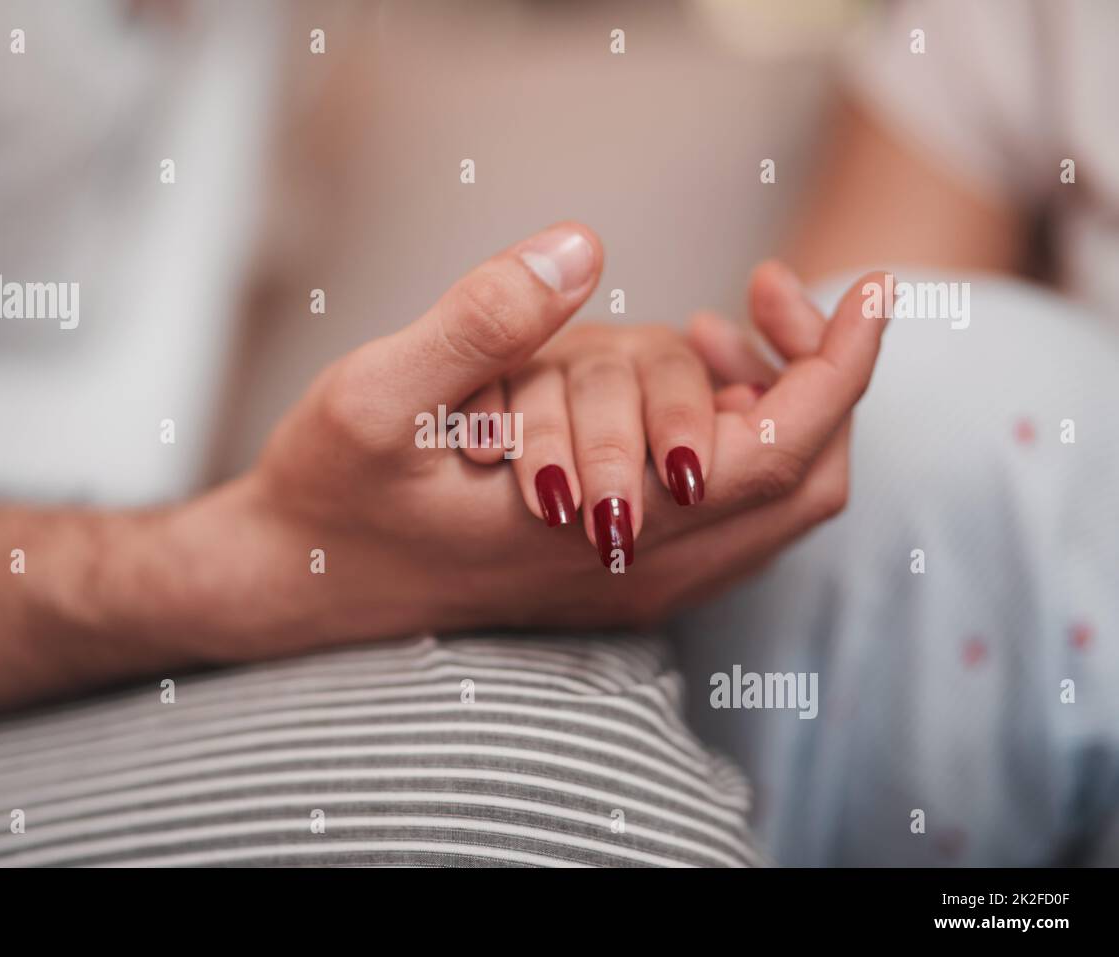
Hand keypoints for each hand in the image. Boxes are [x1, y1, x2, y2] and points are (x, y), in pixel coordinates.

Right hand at [114, 229, 886, 658]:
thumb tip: (579, 249)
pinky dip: (732, 442)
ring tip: (712, 333)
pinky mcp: (612, 580)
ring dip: (772, 409)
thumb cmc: (331, 495)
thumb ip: (482, 320)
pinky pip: (724, 515)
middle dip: (818, 380)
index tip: (867, 288)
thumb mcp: (376, 392)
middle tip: (761, 298)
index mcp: (597, 530)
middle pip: (804, 485)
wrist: (294, 587)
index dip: (839, 365)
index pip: (778, 453)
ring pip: (770, 508)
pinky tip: (666, 391)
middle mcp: (636, 572)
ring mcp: (630, 584)